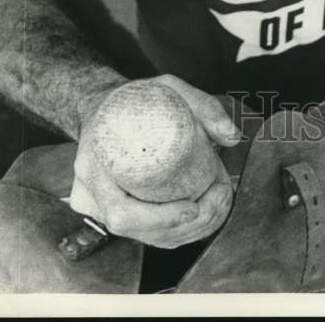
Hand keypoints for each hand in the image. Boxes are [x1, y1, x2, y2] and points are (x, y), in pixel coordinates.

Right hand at [70, 74, 240, 248]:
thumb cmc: (132, 99)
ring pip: (147, 236)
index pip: (121, 211)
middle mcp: (94, 192)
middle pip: (137, 230)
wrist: (104, 105)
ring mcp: (104, 206)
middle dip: (184, 225)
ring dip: (189, 230)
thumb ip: (202, 105)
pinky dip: (181, 231)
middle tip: (219, 199)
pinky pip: (149, 233)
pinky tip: (206, 214)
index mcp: (95, 164)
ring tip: (219, 203)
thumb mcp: (167, 88)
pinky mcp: (119, 211)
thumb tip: (230, 137)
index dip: (158, 219)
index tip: (192, 207)